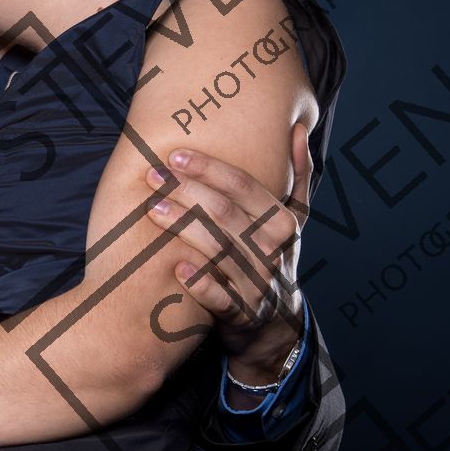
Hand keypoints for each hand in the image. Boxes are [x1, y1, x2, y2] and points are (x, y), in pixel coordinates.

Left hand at [144, 122, 313, 384]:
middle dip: (188, 191)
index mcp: (283, 222)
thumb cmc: (271, 256)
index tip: (176, 154)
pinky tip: (177, 268)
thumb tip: (297, 128)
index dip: (210, 169)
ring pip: (221, 251)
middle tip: (153, 175)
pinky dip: (201, 284)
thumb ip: (296, 175)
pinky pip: (222, 299)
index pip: (245, 187)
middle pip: (227, 214)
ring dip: (186, 228)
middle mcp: (273, 250)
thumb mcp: (292, 219)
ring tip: (152, 209)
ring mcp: (259, 284)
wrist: (274, 323)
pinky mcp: (243, 314)